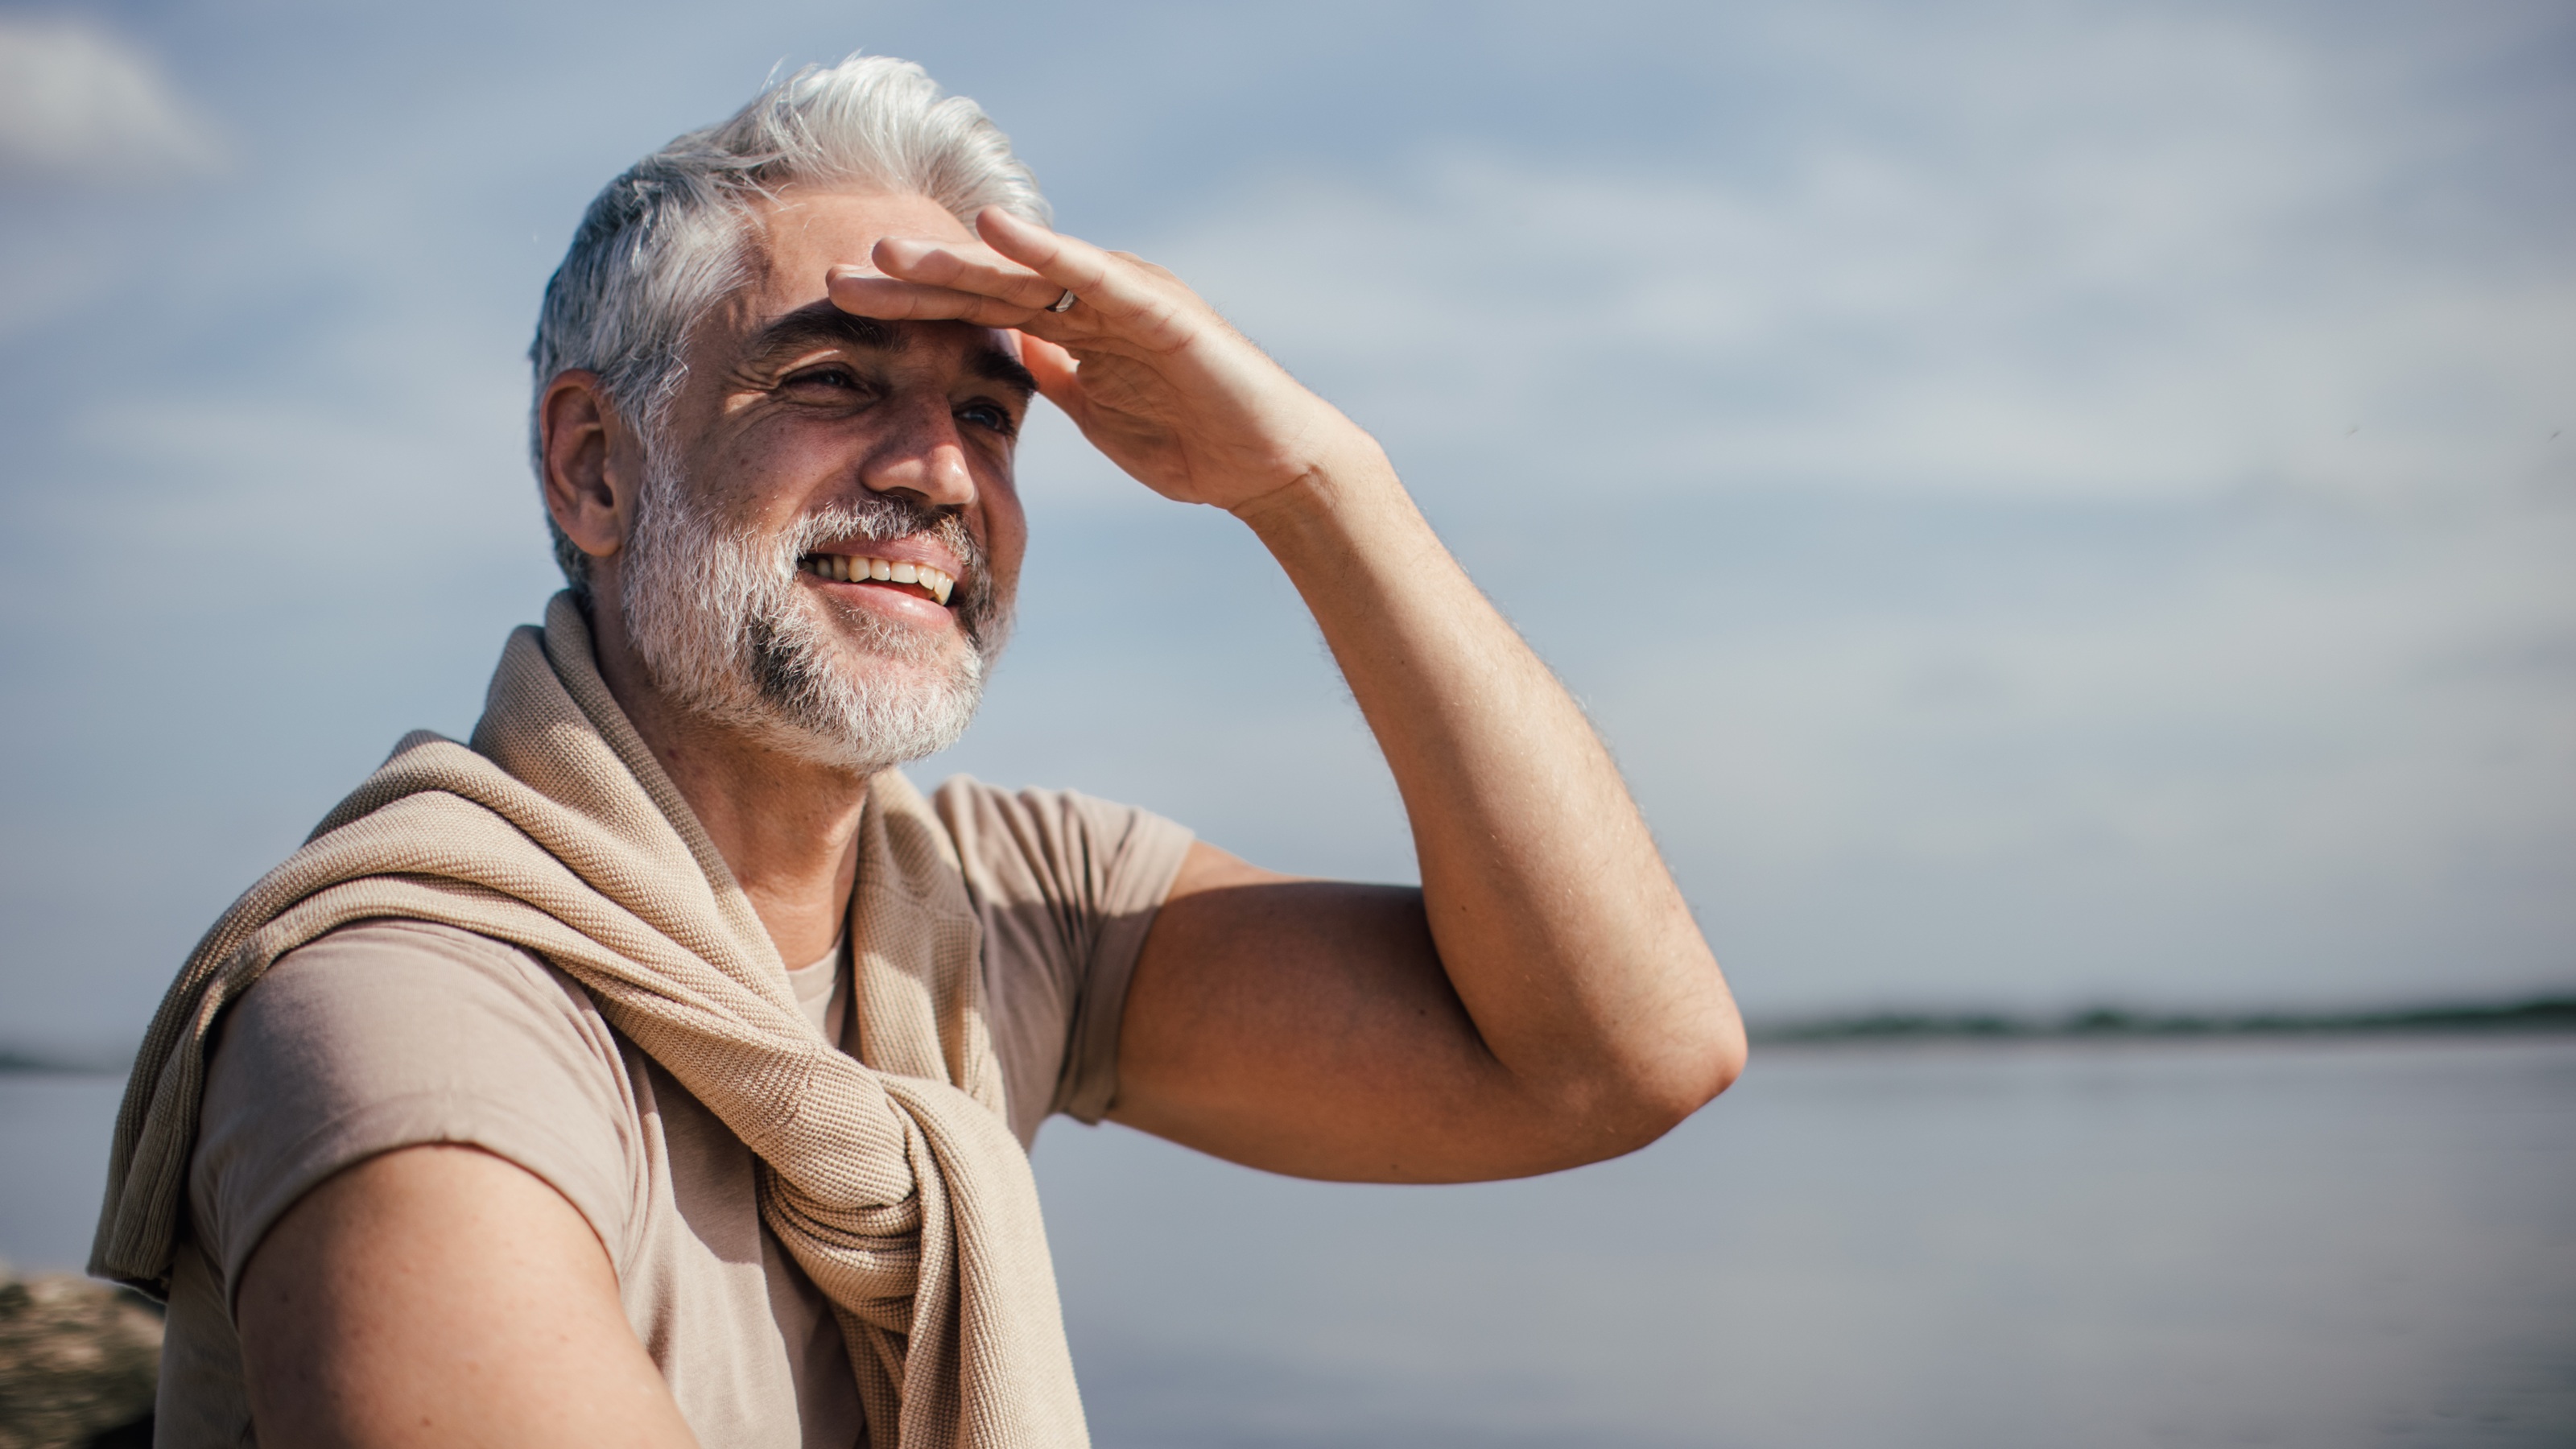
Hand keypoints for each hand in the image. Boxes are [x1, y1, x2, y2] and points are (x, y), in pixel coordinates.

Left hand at [827, 208, 1380, 512]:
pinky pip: (1091, 274)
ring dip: (956, 261)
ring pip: (1025, 273)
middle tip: (835, 277)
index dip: (909, 311)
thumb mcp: (1100, 415)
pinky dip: (1045, 249)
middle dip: (910, 283)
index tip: (840, 311)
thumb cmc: (1195, 445)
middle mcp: (1090, 302)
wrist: (1272, 467)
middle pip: (984, 286)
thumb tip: (1009, 356)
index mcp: (1071, 332)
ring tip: (891, 252)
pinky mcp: (1157, 308)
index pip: (974, 314)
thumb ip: (1058, 378)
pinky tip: (995, 230)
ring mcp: (1123, 298)